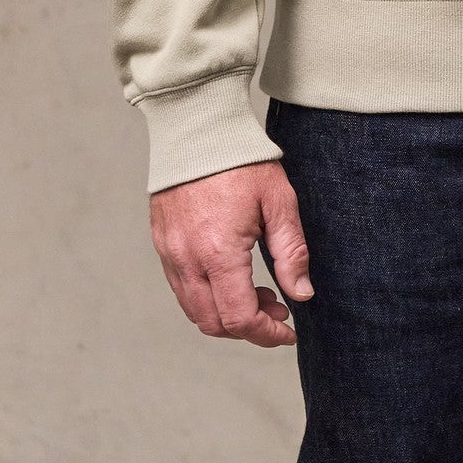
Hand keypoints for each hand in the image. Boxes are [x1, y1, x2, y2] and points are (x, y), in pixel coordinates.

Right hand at [149, 158, 313, 346]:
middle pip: (214, 324)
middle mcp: (187, 260)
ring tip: (257, 292)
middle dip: (248, 327)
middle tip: (277, 307)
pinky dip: (206, 296)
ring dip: (226, 314)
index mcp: (219, 253)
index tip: (288, 330)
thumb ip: (291, 252)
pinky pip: (181, 288)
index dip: (267, 334)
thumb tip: (301, 294)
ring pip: (194, 310)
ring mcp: (170, 253)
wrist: (198, 127)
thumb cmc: (241, 160)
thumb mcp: (279, 201)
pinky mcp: (161, 244)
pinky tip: (230, 275)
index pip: (240, 319)